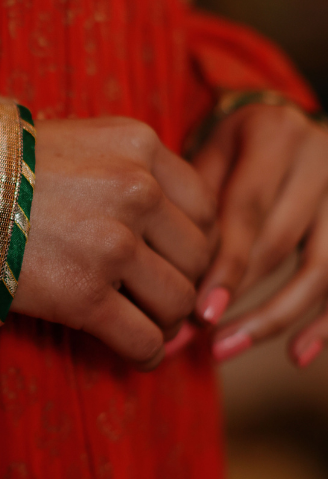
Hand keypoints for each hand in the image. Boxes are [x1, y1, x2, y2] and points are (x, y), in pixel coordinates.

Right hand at [11, 118, 216, 366]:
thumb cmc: (1, 167)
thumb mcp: (78, 143)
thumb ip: (129, 170)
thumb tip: (172, 224)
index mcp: (140, 145)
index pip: (205, 207)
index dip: (193, 242)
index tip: (172, 259)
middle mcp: (137, 190)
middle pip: (198, 257)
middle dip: (181, 282)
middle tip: (156, 297)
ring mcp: (114, 244)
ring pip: (178, 302)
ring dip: (164, 321)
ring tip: (142, 323)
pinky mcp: (85, 295)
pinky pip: (143, 340)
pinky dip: (145, 354)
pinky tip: (133, 353)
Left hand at [192, 103, 327, 366]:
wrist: (280, 123)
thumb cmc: (232, 147)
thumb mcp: (208, 155)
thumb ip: (195, 211)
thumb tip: (167, 289)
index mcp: (274, 134)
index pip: (248, 210)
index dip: (225, 266)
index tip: (198, 313)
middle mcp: (320, 159)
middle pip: (279, 243)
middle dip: (235, 296)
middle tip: (194, 337)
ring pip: (320, 269)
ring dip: (272, 318)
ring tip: (224, 349)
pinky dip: (325, 325)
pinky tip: (297, 355)